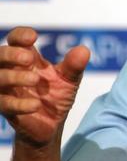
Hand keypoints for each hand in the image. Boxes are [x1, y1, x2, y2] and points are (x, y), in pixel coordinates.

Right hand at [0, 27, 89, 146]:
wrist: (52, 125)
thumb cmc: (57, 95)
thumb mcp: (69, 79)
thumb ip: (74, 65)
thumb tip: (83, 50)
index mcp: (27, 60)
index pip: (15, 40)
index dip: (20, 35)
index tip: (33, 37)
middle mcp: (13, 71)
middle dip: (11, 54)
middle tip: (29, 58)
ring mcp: (7, 90)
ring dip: (14, 77)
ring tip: (35, 80)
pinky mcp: (7, 109)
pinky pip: (4, 104)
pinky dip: (19, 104)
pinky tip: (36, 105)